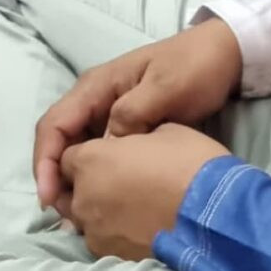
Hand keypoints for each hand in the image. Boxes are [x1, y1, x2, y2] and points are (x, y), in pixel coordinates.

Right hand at [33, 18, 243, 214]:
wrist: (224, 54)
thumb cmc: (193, 67)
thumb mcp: (165, 89)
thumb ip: (131, 115)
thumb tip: (105, 149)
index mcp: (95, 87)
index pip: (54, 126)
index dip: (46, 162)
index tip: (50, 197)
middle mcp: (94, 100)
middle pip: (60, 141)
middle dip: (54, 177)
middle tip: (64, 216)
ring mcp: (109, 113)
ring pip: (77, 149)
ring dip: (73, 178)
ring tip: (81, 213)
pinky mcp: (127, 126)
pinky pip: (101, 152)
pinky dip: (96, 174)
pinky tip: (105, 196)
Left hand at [58, 123, 230, 260]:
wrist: (217, 217)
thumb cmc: (193, 166)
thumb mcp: (166, 132)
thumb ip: (134, 138)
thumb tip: (133, 149)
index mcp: (90, 160)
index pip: (67, 157)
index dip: (87, 157)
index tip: (110, 160)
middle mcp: (83, 196)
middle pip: (71, 191)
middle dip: (87, 187)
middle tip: (120, 186)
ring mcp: (95, 230)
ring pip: (85, 219)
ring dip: (100, 213)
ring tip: (132, 212)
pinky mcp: (111, 255)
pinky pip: (103, 241)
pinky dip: (115, 235)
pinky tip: (139, 231)